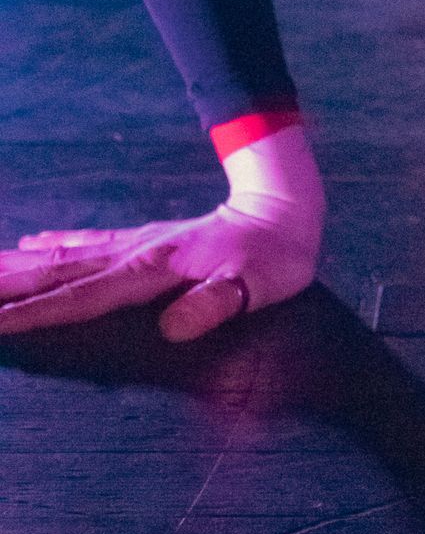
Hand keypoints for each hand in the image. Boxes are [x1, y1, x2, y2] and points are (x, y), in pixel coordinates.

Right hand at [0, 125, 324, 341]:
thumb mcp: (258, 285)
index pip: (82, 298)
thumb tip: (172, 329)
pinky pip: (85, 242)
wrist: (287, 203)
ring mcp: (136, 244)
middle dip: (9, 284)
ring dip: (19, 264)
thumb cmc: (275, 255)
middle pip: (57, 272)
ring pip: (64, 255)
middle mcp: (134, 254)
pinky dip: (52, 244)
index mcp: (153, 270)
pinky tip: (29, 242)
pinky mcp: (145, 240)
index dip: (36, 313)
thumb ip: (215, 305)